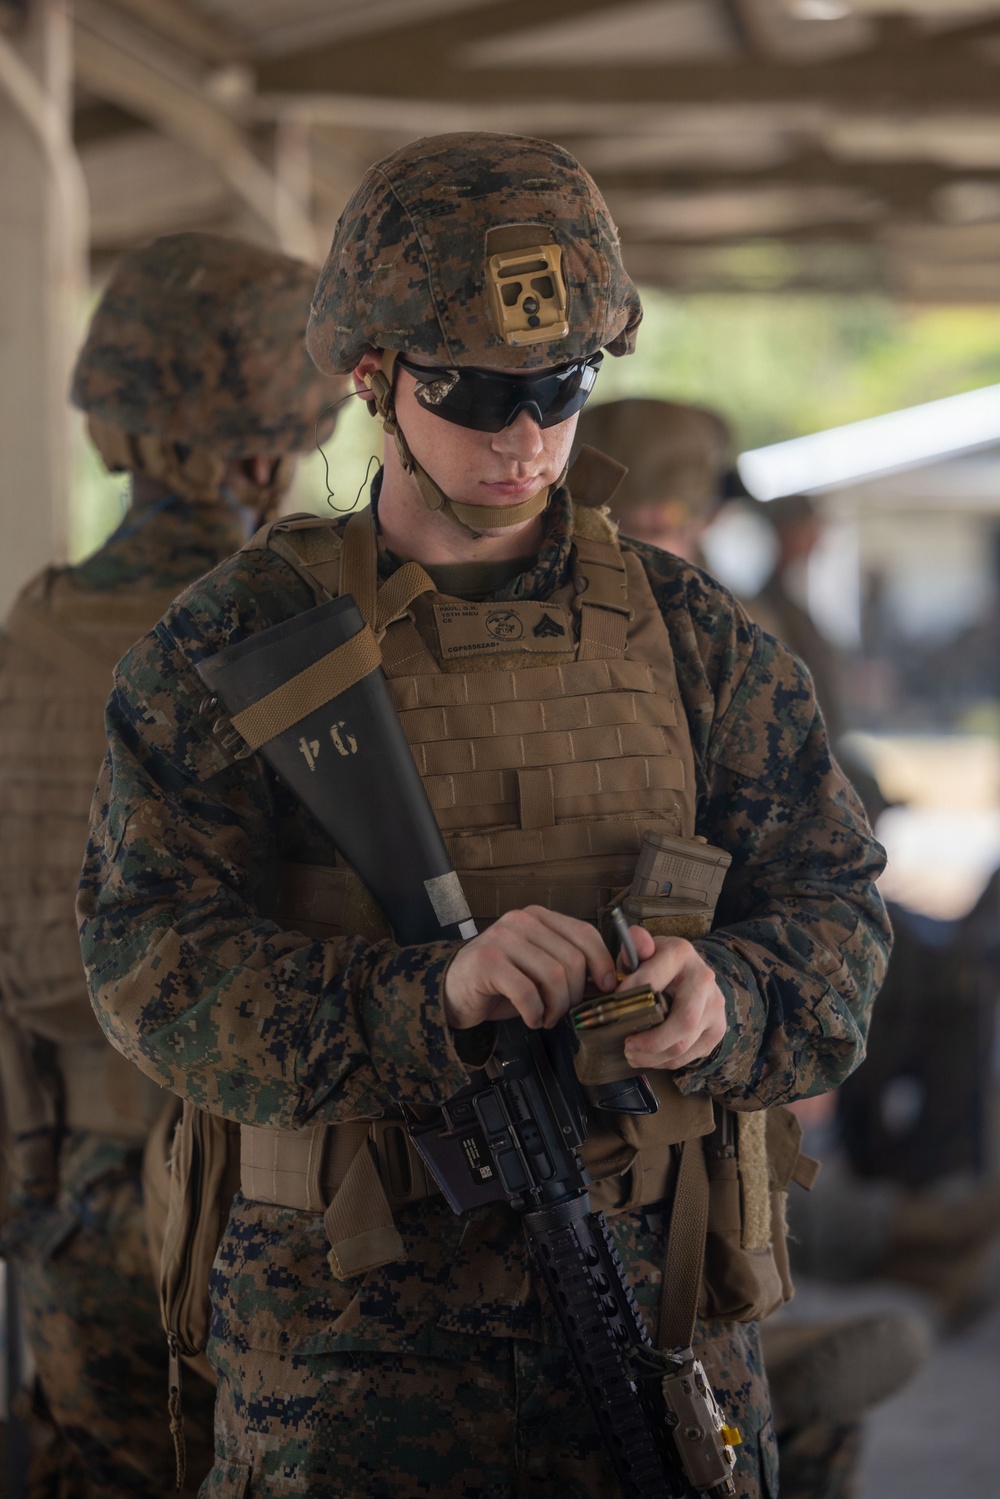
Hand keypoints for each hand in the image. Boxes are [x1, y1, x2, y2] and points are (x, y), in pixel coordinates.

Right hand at [444, 905, 616, 1030]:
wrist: (454, 990)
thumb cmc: (500, 982)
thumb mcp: (538, 968)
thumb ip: (568, 966)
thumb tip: (607, 982)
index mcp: (538, 917)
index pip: (584, 933)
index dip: (602, 963)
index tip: (606, 988)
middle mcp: (521, 921)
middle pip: (572, 960)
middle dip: (574, 995)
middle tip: (562, 1012)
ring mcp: (503, 939)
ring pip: (554, 977)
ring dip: (556, 1008)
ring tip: (546, 1018)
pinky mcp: (487, 962)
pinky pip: (527, 993)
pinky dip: (535, 1013)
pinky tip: (531, 1019)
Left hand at [620, 927, 726, 1070]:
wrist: (691, 972)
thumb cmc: (659, 964)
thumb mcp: (644, 950)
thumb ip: (635, 945)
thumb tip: (635, 937)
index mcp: (681, 954)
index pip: (652, 980)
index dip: (630, 998)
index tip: (613, 1009)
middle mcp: (704, 979)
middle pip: (683, 1022)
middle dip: (651, 1041)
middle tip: (627, 1045)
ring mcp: (715, 1006)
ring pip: (685, 1044)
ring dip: (654, 1056)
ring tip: (632, 1053)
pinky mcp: (717, 1029)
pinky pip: (690, 1055)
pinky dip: (666, 1061)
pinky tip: (650, 1056)